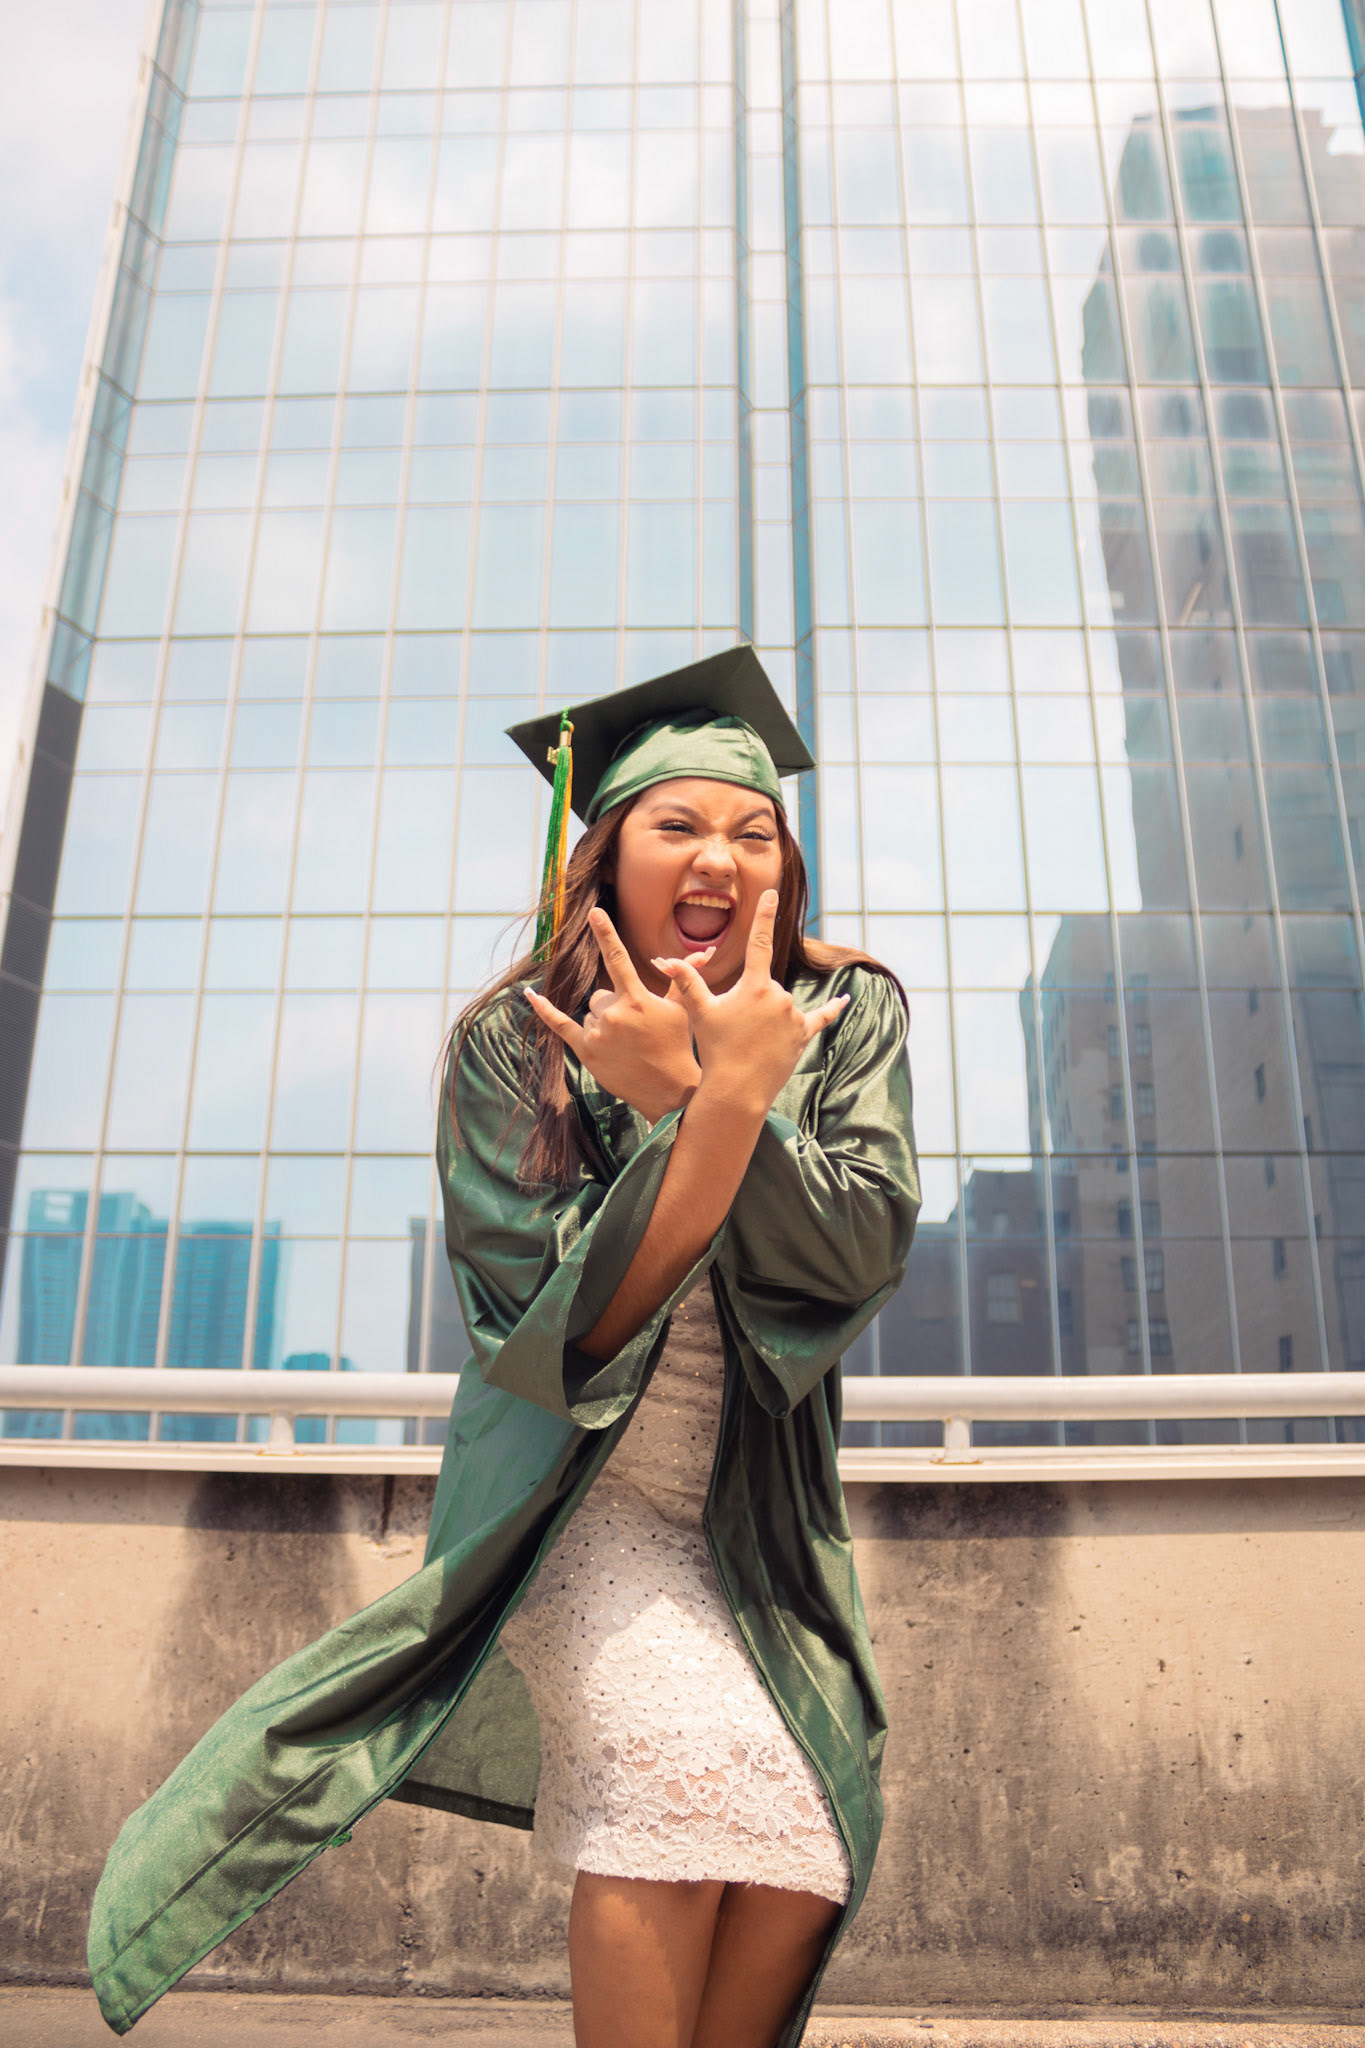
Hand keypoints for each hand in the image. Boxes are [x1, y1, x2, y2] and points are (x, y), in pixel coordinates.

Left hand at [525, 907, 710, 1124]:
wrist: (668, 1090)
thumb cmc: (677, 1045)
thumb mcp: (681, 1009)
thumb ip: (684, 977)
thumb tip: (703, 952)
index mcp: (637, 1000)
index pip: (618, 958)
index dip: (606, 933)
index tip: (594, 913)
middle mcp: (613, 1015)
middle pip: (601, 995)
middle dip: (614, 1006)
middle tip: (635, 1029)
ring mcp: (597, 1034)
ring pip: (590, 1013)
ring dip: (603, 1022)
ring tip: (626, 1043)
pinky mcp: (585, 1051)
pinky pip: (560, 1025)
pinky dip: (545, 1010)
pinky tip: (530, 995)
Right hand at [652, 889, 849, 1116]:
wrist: (738, 1089)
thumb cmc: (716, 1049)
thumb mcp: (700, 1012)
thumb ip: (687, 982)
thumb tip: (665, 960)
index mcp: (755, 985)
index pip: (759, 941)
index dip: (764, 915)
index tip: (772, 892)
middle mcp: (780, 996)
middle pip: (764, 985)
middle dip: (750, 1000)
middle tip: (734, 1028)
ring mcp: (794, 1016)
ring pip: (780, 1004)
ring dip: (767, 1016)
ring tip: (749, 1042)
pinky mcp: (804, 1034)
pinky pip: (821, 1017)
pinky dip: (833, 1009)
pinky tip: (845, 1000)